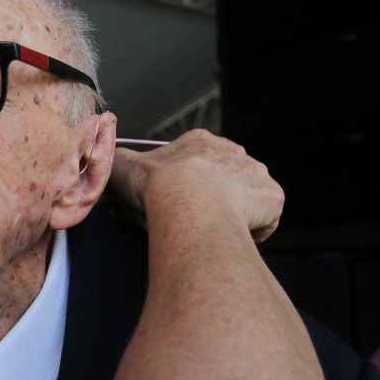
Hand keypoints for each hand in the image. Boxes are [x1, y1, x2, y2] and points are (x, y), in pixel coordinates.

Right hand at [109, 130, 283, 241]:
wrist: (188, 204)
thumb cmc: (158, 186)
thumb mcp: (127, 168)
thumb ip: (119, 162)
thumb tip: (108, 159)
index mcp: (201, 143)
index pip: (202, 159)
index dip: (191, 181)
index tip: (181, 199)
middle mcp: (234, 153)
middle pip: (228, 177)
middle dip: (217, 196)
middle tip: (197, 218)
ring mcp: (257, 174)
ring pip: (250, 197)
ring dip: (237, 213)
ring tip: (215, 230)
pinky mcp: (272, 198)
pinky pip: (266, 219)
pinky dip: (253, 231)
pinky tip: (232, 236)